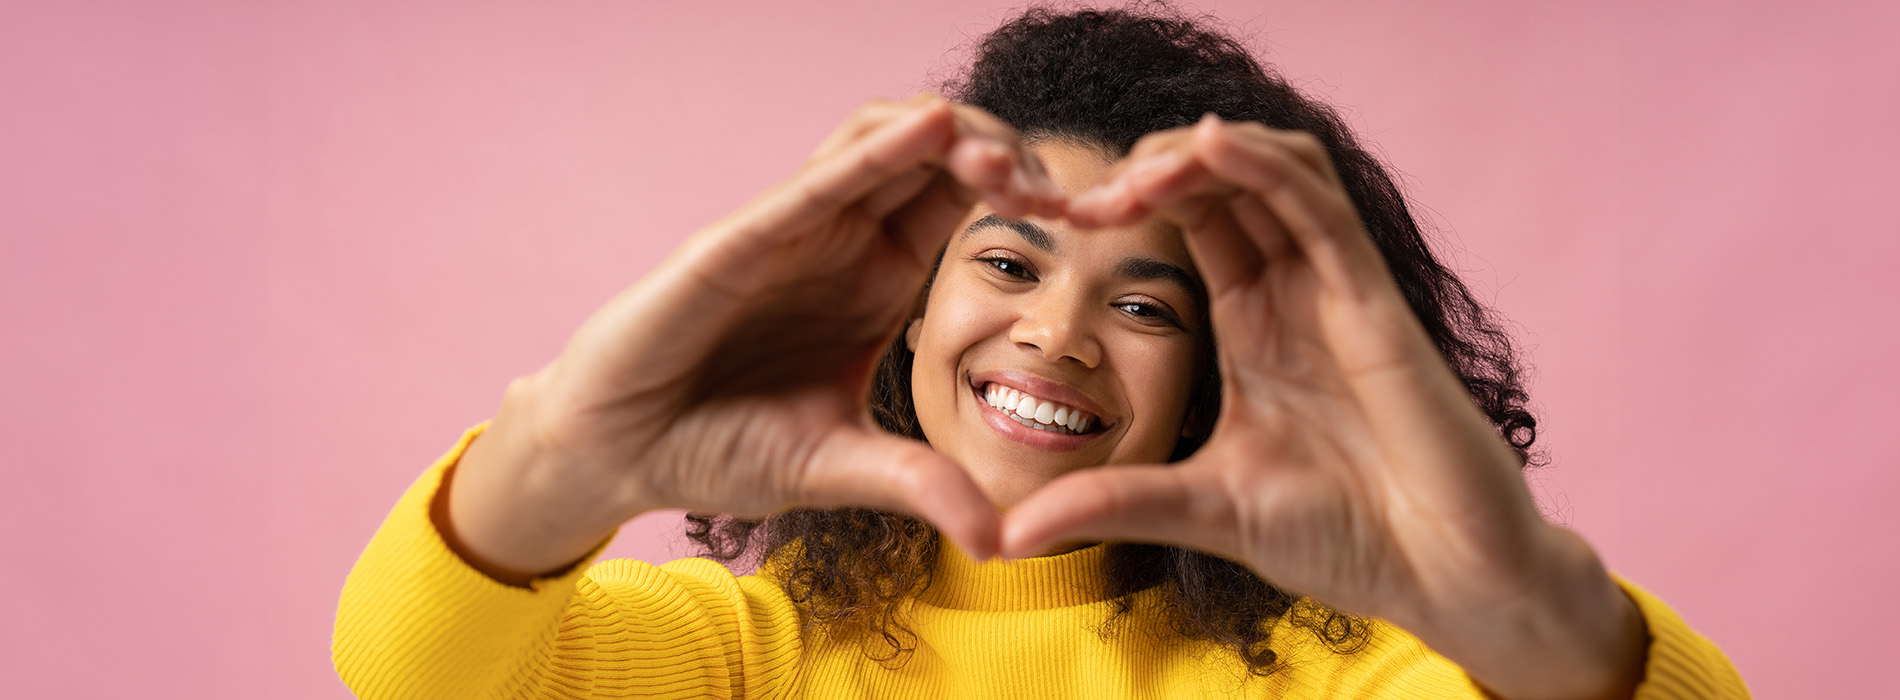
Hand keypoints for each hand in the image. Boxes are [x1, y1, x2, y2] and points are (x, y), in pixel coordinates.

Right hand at [445, 95, 1062, 581]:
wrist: (616, 455)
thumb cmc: (716, 446)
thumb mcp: (839, 468)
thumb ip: (919, 486)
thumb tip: (1002, 542)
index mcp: (874, 277)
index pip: (957, 201)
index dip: (1021, 193)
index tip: (1086, 220)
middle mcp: (838, 238)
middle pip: (933, 154)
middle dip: (1003, 152)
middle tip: (1063, 190)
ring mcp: (788, 232)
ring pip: (878, 141)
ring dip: (951, 137)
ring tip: (1008, 164)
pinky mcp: (737, 243)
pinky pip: (814, 183)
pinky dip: (874, 154)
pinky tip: (932, 132)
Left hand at [1001, 116, 1645, 699]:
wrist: (1444, 579)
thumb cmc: (1344, 538)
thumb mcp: (1200, 510)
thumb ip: (1112, 505)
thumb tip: (1006, 537)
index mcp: (1253, 323)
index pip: (1192, 221)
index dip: (1130, 202)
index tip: (1061, 221)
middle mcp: (1294, 291)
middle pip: (1225, 181)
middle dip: (1150, 168)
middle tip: (1083, 198)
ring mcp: (1336, 291)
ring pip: (1272, 171)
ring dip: (1198, 154)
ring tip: (1132, 173)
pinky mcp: (1375, 304)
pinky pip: (1318, 208)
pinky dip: (1263, 166)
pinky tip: (1204, 145)